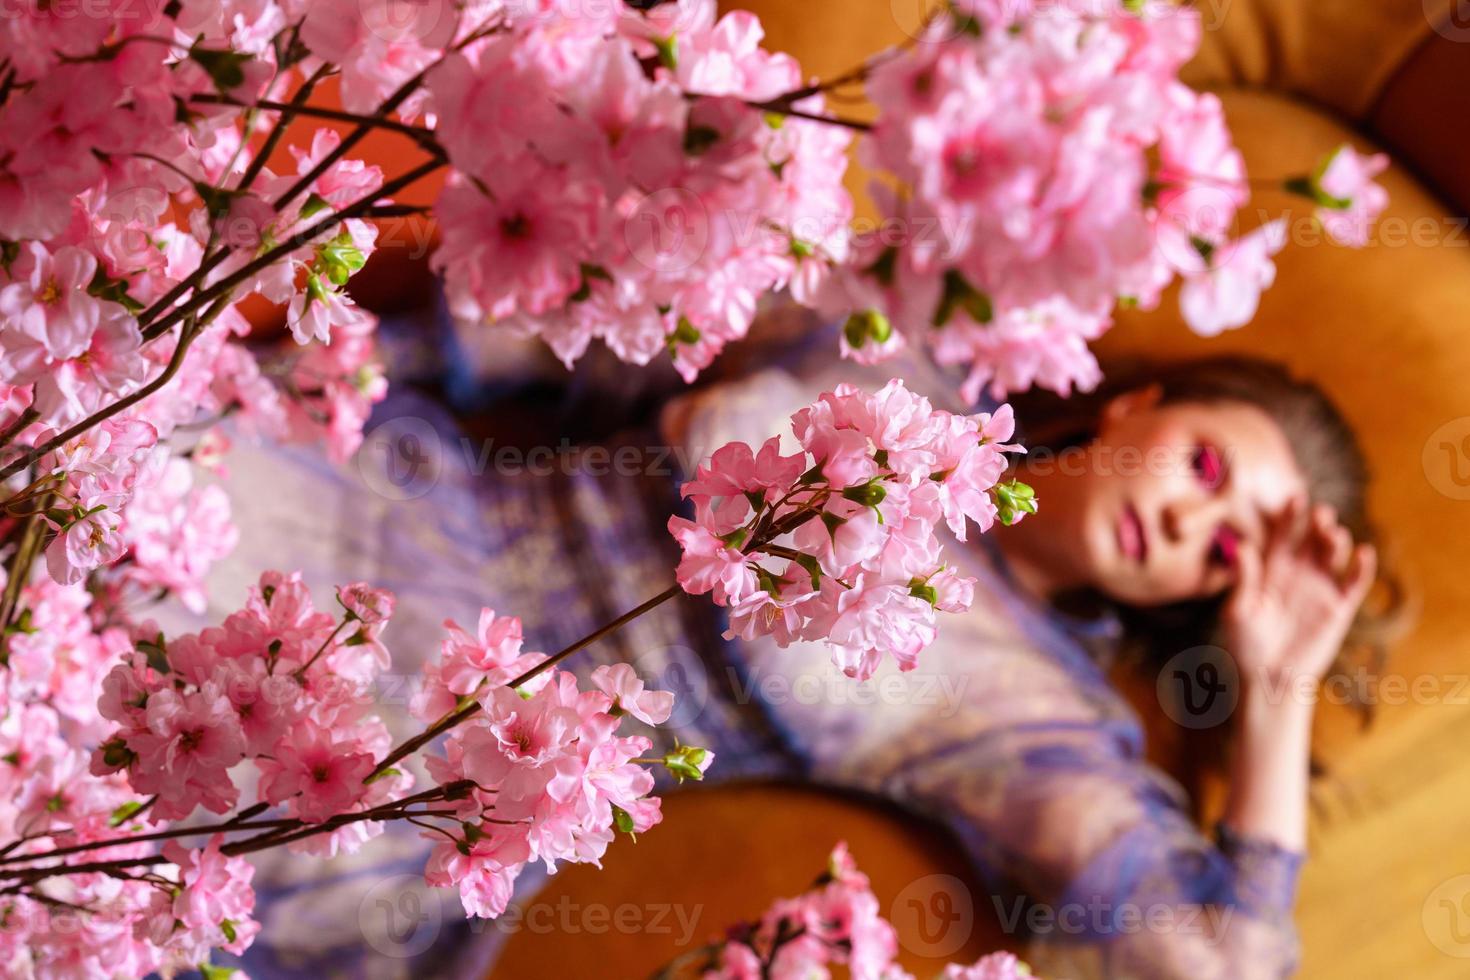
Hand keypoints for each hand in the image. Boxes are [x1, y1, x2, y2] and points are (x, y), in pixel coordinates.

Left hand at [1221, 498, 1376, 692]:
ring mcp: (1320, 588)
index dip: (1289, 516)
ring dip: (1336, 541)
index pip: (1281, 534)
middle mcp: (1298, 573)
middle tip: (1320, 514)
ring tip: (1333, 533)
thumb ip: (1244, 579)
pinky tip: (1363, 553)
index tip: (1295, 497)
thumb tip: (1241, 546)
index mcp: (1271, 568)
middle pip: (1311, 539)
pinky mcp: (1338, 607)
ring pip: (1334, 555)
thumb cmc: (1245, 644)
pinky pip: (1354, 582)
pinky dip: (1362, 566)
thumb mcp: (1238, 610)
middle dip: (1317, 524)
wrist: (1269, 678)